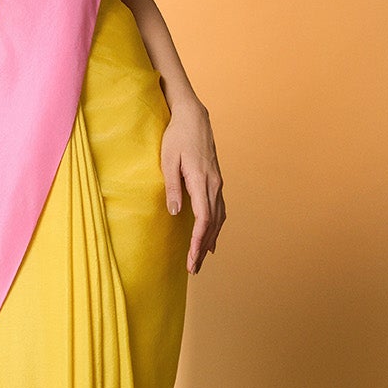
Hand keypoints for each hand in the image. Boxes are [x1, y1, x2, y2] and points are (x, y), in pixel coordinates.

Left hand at [161, 96, 225, 273]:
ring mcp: (217, 183)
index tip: (191, 258)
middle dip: (203, 248)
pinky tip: (212, 238)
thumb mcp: (168, 161)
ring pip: (219, 218)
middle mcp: (214, 185)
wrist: (193, 117)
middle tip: (193, 269)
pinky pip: (219, 209)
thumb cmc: (177, 137)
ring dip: (211, 240)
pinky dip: (216, 227)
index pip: (204, 219)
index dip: (198, 242)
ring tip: (201, 259)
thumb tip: (175, 213)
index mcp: (202, 181)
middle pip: (213, 224)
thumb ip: (172, 187)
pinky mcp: (215, 181)